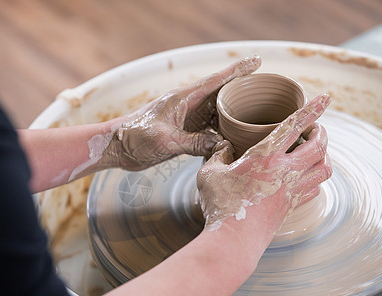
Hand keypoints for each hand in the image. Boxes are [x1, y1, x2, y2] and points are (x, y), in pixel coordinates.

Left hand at [109, 56, 261, 170]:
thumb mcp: (166, 141)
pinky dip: (220, 131)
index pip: (216, 81)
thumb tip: (221, 144)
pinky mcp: (182, 132)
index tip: (256, 62)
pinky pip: (207, 128)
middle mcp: (187, 106)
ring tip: (254, 113)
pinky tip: (231, 137)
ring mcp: (185, 119)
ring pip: (215, 112)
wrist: (118, 147)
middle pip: (220, 94)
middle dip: (241, 90)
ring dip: (232, 112)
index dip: (237, 71)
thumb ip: (193, 142)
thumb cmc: (136, 138)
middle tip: (264, 89)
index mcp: (183, 99)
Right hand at [197, 94, 332, 230]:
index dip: (312, 109)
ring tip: (315, 150)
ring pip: (324, 168)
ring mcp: (292, 190)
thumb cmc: (220, 205)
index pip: (295, 126)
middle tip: (316, 127)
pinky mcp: (292, 206)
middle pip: (319, 146)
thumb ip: (218, 154)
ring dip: (324, 155)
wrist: (234, 240)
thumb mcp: (209, 173)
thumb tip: (224, 146)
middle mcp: (286, 171)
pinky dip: (316, 177)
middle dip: (322, 132)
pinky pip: (316, 188)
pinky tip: (306, 176)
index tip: (326, 98)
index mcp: (265, 157)